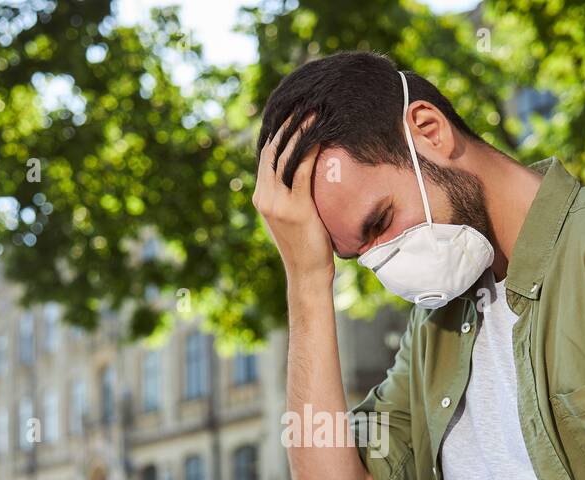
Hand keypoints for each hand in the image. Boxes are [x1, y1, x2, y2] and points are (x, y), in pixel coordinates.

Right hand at [252, 116, 334, 283]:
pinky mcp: (292, 208)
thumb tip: (311, 169)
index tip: (293, 110)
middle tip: (305, 102)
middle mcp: (264, 196)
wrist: (308, 273)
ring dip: (299, 130)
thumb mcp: (296, 214)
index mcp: (262, 196)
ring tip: (314, 110)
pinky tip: (322, 134)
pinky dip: (311, 148)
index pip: (267, 154)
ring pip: (284, 155)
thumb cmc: (309, 245)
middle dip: (287, 123)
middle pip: (272, 149)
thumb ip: (295, 192)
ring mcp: (275, 202)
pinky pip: (301, 169)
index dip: (279, 130)